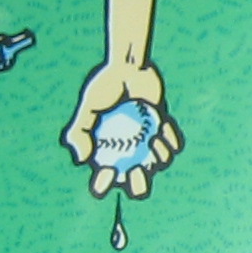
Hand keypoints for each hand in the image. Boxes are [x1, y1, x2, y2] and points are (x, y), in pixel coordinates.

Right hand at [64, 60, 183, 197]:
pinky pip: (173, 145)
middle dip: (139, 185)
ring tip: (151, 141)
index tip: (106, 173)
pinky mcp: (165, 131)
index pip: (104, 178)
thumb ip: (78, 132)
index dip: (103, 184)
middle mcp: (130, 153)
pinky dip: (170, 141)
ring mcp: (149, 144)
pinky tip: (161, 130)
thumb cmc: (106, 86)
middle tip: (137, 170)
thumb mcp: (86, 107)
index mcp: (108, 153)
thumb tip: (82, 160)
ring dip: (158, 157)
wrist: (130, 67)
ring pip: (159, 164)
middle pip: (137, 181)